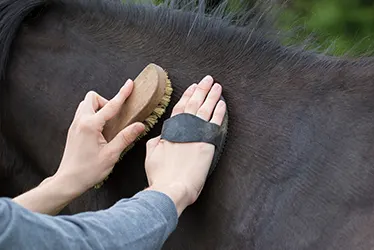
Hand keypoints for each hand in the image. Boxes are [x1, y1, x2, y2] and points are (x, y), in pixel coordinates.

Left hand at [13, 79, 144, 214]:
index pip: (110, 105)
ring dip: (98, 108)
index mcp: (90, 125)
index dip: (122, 94)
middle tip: (114, 117)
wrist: (68, 181)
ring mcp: (75, 125)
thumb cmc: (88, 170)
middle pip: (92, 97)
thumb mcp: (111, 155)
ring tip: (108, 124)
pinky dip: (93, 116)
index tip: (129, 84)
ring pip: (86, 104)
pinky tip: (100, 131)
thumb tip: (139, 125)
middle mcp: (80, 121)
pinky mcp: (73, 130)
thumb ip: (125, 137)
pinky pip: (83, 114)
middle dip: (105, 101)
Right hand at [145, 75, 225, 215]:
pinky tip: (222, 103)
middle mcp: (183, 129)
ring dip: (211, 96)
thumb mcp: (151, 155)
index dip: (186, 96)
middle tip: (207, 79)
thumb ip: (157, 142)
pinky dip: (218, 112)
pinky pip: (214, 123)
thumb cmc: (160, 175)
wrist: (172, 188)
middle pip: (193, 104)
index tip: (192, 86)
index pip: (179, 108)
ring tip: (216, 85)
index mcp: (170, 130)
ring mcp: (196, 134)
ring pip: (205, 109)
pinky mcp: (208, 143)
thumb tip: (160, 137)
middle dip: (200, 90)